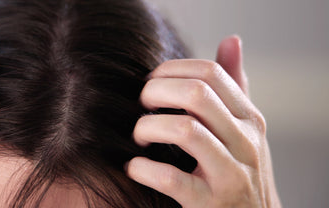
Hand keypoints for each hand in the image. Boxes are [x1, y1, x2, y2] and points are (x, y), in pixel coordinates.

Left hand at [125, 36, 281, 206]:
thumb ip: (234, 87)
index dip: (170, 70)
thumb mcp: (243, 129)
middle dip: (155, 92)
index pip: (210, 73)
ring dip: (147, 127)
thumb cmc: (238, 169)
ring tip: (138, 136)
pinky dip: (142, 168)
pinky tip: (134, 167)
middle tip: (140, 104)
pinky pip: (170, 177)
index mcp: (250, 119)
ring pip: (183, 129)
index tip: (151, 82)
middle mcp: (246, 142)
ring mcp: (231, 174)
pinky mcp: (210, 203)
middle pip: (195, 93)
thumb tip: (230, 40)